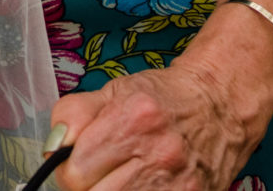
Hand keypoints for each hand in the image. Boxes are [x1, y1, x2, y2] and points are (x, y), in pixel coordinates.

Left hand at [48, 57, 269, 190]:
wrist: (220, 105)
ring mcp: (177, 184)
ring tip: (121, 179)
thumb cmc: (164, 97)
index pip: (75, 172)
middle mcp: (158, 153)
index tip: (80, 162)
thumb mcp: (114, 90)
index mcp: (133, 119)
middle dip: (89, 187)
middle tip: (100, 173)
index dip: (71, 169)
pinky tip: (140, 186)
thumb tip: (53, 147)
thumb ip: (74, 115)